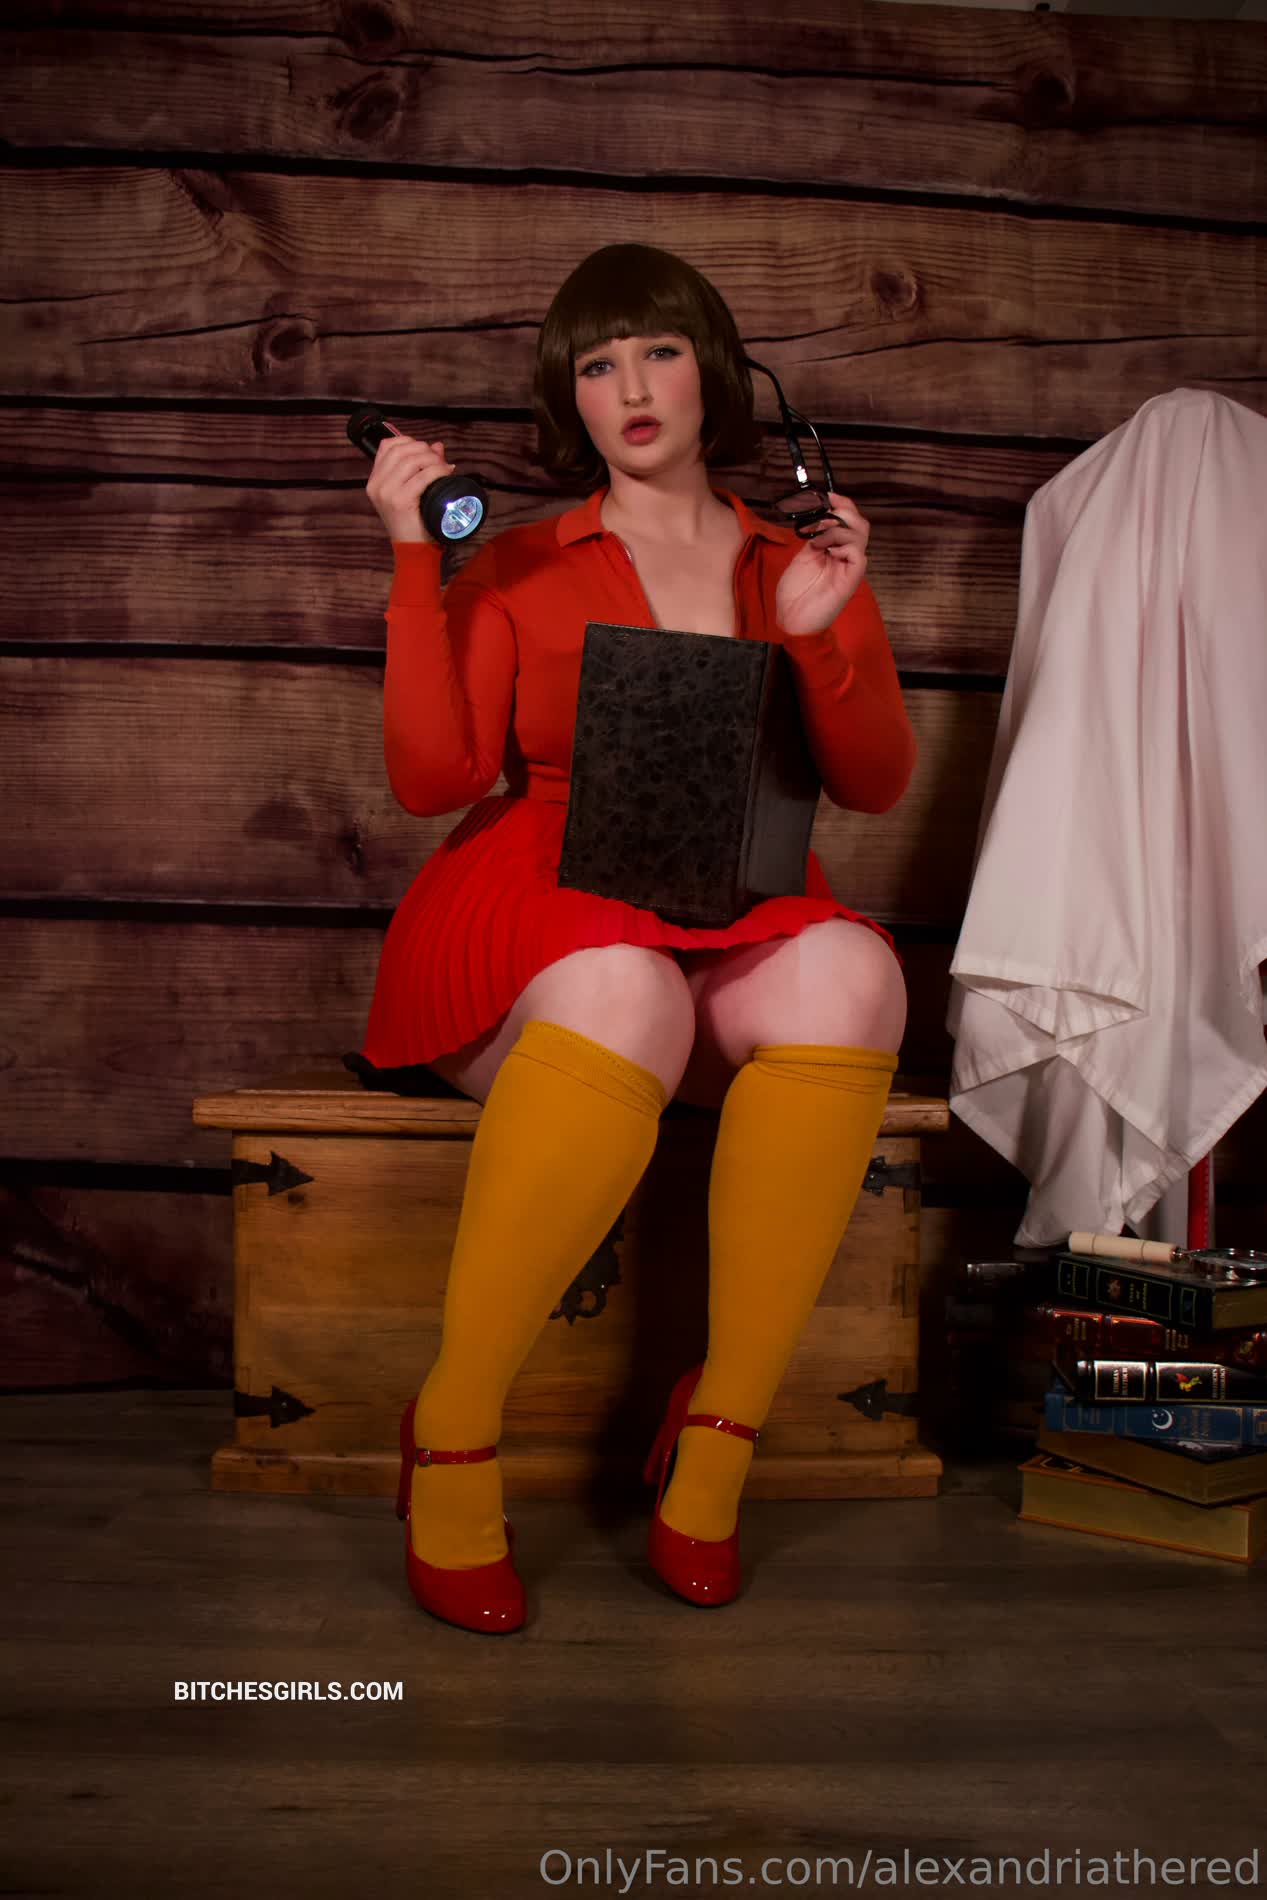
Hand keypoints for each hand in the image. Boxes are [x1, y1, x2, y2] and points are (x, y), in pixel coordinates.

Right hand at [365, 432, 455, 545]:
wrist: (414, 550)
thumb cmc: (416, 522)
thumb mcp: (414, 491)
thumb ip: (422, 466)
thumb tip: (438, 446)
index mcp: (375, 481)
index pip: (387, 446)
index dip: (409, 441)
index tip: (425, 450)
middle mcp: (376, 485)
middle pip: (401, 450)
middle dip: (424, 450)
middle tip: (439, 460)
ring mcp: (386, 492)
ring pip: (412, 460)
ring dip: (432, 459)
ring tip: (444, 467)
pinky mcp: (400, 501)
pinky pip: (422, 476)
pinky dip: (437, 471)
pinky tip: (446, 473)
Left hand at [774, 492, 869, 636]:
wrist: (793, 618)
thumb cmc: (795, 592)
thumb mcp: (802, 556)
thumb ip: (815, 537)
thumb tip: (820, 518)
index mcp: (836, 549)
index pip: (849, 520)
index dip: (842, 505)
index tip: (827, 495)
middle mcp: (847, 555)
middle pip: (860, 524)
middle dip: (843, 512)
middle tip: (824, 515)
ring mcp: (851, 566)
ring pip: (860, 534)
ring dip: (836, 529)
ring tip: (818, 540)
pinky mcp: (852, 577)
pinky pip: (858, 552)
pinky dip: (842, 545)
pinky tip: (827, 551)